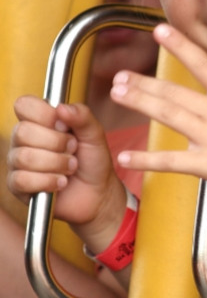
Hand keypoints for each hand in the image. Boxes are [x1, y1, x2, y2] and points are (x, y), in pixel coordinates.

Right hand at [7, 96, 125, 242]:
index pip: (24, 105)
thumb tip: (61, 108)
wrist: (97, 192)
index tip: (65, 126)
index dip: (45, 115)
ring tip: (70, 167)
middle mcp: (23, 138)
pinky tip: (60, 182)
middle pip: (23, 132)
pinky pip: (22, 180)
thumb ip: (82, 116)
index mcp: (39, 119)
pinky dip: (48, 181)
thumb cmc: (92, 159)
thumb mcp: (94, 133)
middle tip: (73, 149)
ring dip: (56, 164)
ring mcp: (17, 161)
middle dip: (56, 143)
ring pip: (24, 157)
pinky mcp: (17, 185)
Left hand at [110, 24, 206, 213]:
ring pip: (168, 115)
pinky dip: (147, 158)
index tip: (159, 31)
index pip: (203, 64)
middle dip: (144, 82)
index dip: (179, 45)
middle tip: (119, 76)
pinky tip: (126, 156)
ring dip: (140, 103)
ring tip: (117, 94)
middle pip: (174, 91)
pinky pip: (171, 161)